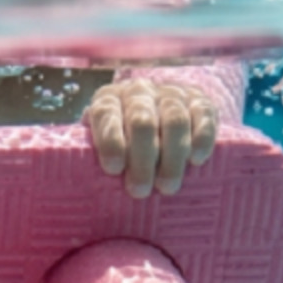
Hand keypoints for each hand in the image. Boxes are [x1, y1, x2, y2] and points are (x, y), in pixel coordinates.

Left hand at [85, 74, 218, 197]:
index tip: (113, 170)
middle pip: (142, 121)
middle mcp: (138, 91)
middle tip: (141, 190)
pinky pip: (203, 115)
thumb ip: (90, 155)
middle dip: (141, 159)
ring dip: (171, 157)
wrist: (158, 117)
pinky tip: (196, 160)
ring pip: (174, 120)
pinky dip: (201, 138)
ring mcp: (171, 93)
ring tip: (167, 187)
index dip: (110, 141)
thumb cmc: (122, 145)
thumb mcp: (100, 145)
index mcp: (108, 99)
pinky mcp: (199, 100)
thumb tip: (79, 181)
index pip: (106, 114)